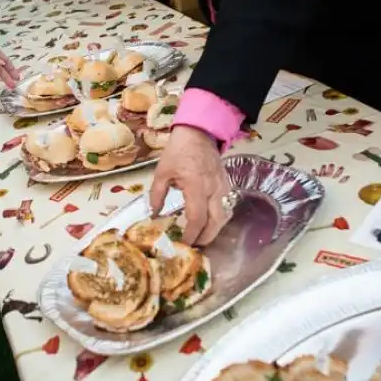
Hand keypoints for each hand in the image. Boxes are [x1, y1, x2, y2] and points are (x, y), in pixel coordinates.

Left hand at [149, 126, 230, 245]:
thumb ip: (157, 194)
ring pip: (224, 216)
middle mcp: (213, 189)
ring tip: (202, 237)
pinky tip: (210, 222)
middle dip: (206, 238)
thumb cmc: (179, 151)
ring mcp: (223, 187)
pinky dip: (220, 218)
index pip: (197, 218)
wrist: (199, 133)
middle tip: (195, 246)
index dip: (191, 235)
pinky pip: (227, 206)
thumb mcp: (162, 172)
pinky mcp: (227, 184)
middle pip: (215, 222)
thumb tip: (153, 214)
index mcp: (196, 186)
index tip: (183, 244)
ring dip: (215, 230)